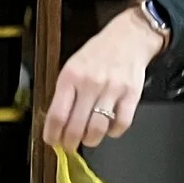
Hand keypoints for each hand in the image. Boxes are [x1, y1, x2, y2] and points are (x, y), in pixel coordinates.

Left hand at [42, 9, 162, 150]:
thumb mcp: (73, 66)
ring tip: (88, 138)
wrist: (129, 37)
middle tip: (69, 145)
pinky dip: (113, 132)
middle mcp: (90, 83)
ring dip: (90, 140)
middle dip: (70, 143)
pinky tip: (109, 128)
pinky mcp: (131, 95)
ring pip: (97, 129)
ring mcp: (112, 90)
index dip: (53, 134)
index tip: (52, 140)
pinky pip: (121, 124)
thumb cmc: (99, 53)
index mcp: (71, 76)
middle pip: (76, 127)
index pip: (57, 115)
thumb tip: (58, 123)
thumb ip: (65, 92)